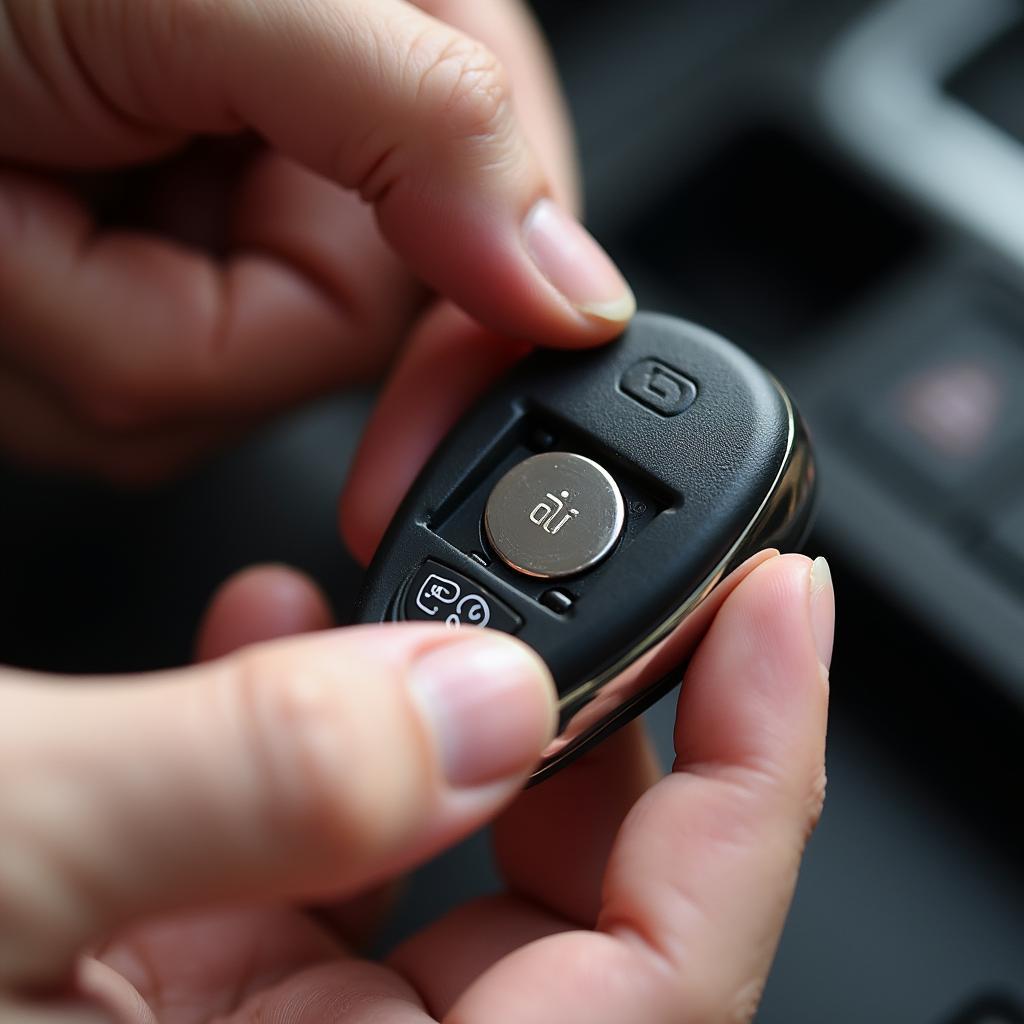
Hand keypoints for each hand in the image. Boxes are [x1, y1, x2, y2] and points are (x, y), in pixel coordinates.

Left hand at [0, 0, 632, 483]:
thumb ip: (422, 123)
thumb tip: (573, 288)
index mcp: (382, 35)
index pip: (515, 221)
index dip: (481, 332)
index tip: (426, 438)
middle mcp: (316, 138)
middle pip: (365, 323)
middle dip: (221, 311)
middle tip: (86, 195)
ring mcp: (225, 224)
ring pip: (249, 378)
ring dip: (117, 327)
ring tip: (22, 201)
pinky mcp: (141, 297)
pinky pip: (156, 400)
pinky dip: (71, 354)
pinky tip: (14, 252)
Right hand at [1, 552, 833, 1022]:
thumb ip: (247, 787)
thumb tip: (470, 696)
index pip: (663, 988)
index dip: (757, 790)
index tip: (784, 615)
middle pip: (583, 916)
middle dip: (621, 725)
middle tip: (614, 579)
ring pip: (461, 870)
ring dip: (473, 712)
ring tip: (449, 589)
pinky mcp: (180, 986)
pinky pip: (333, 855)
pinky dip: (339, 733)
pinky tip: (293, 629)